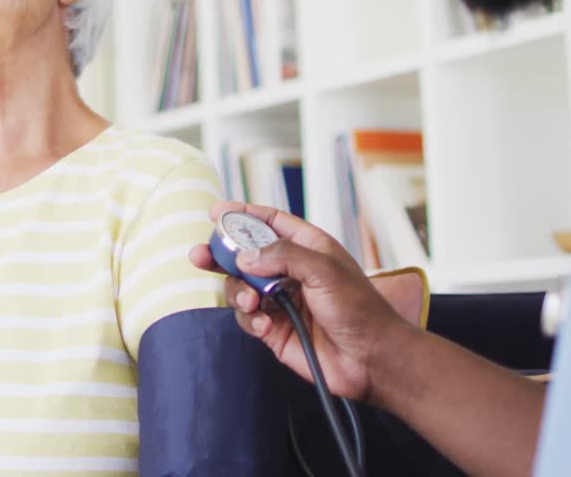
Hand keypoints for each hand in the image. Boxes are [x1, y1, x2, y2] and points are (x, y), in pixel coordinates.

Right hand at [189, 201, 411, 402]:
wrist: (370, 359)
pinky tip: (266, 325)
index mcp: (307, 247)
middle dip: (221, 254)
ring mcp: (280, 300)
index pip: (269, 223)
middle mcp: (290, 271)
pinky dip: (251, 319)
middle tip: (201, 255)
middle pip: (244, 254)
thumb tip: (244, 256)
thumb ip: (283, 256)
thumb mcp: (325, 270)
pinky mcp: (274, 329)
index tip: (216, 212)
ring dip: (238, 292)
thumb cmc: (360, 309)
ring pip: (240, 287)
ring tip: (252, 302)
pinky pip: (248, 318)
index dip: (243, 215)